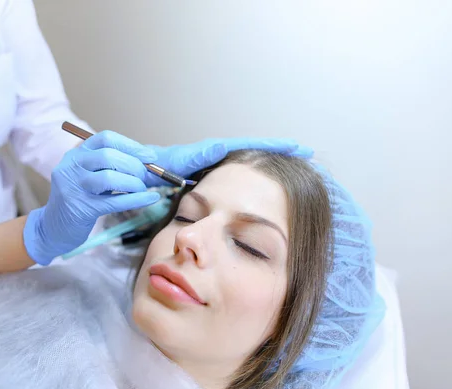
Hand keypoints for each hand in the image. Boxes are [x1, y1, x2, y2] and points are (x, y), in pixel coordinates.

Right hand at [24, 131, 160, 264]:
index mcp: (76, 154)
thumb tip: (145, 162)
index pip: (105, 139)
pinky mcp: (81, 208)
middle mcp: (72, 166)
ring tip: (142, 188)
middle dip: (133, 165)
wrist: (54, 228)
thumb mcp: (88, 176)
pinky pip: (114, 202)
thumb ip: (110, 166)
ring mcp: (74, 187)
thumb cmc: (79, 199)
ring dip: (133, 182)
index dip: (131, 145)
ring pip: (109, 178)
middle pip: (108, 156)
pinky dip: (136, 199)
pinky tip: (150, 198)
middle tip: (145, 175)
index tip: (149, 156)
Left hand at [144, 138, 312, 186]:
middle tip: (304, 152)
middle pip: (258, 148)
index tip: (296, 147)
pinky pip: (240, 169)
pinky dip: (255, 172)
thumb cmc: (163, 164)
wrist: (147, 169)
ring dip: (271, 160)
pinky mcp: (213, 171)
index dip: (275, 145)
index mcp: (217, 149)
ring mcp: (218, 162)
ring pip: (250, 160)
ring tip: (293, 162)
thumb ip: (201, 153)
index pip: (253, 144)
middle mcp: (221, 152)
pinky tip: (265, 181)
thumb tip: (222, 146)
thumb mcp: (184, 158)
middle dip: (281, 150)